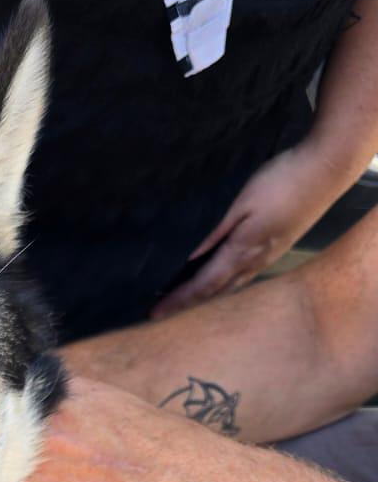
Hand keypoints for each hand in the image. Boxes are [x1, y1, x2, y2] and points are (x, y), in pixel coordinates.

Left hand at [152, 142, 348, 317]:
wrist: (326, 169)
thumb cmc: (282, 180)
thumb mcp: (241, 203)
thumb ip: (216, 233)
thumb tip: (190, 259)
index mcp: (243, 251)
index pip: (203, 285)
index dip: (178, 300)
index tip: (154, 313)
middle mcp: (256, 261)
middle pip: (216, 292)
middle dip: (189, 304)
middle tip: (163, 312)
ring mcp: (269, 256)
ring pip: (232, 286)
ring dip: (207, 297)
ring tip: (185, 303)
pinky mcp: (277, 247)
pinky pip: (245, 276)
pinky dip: (225, 285)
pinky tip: (218, 281)